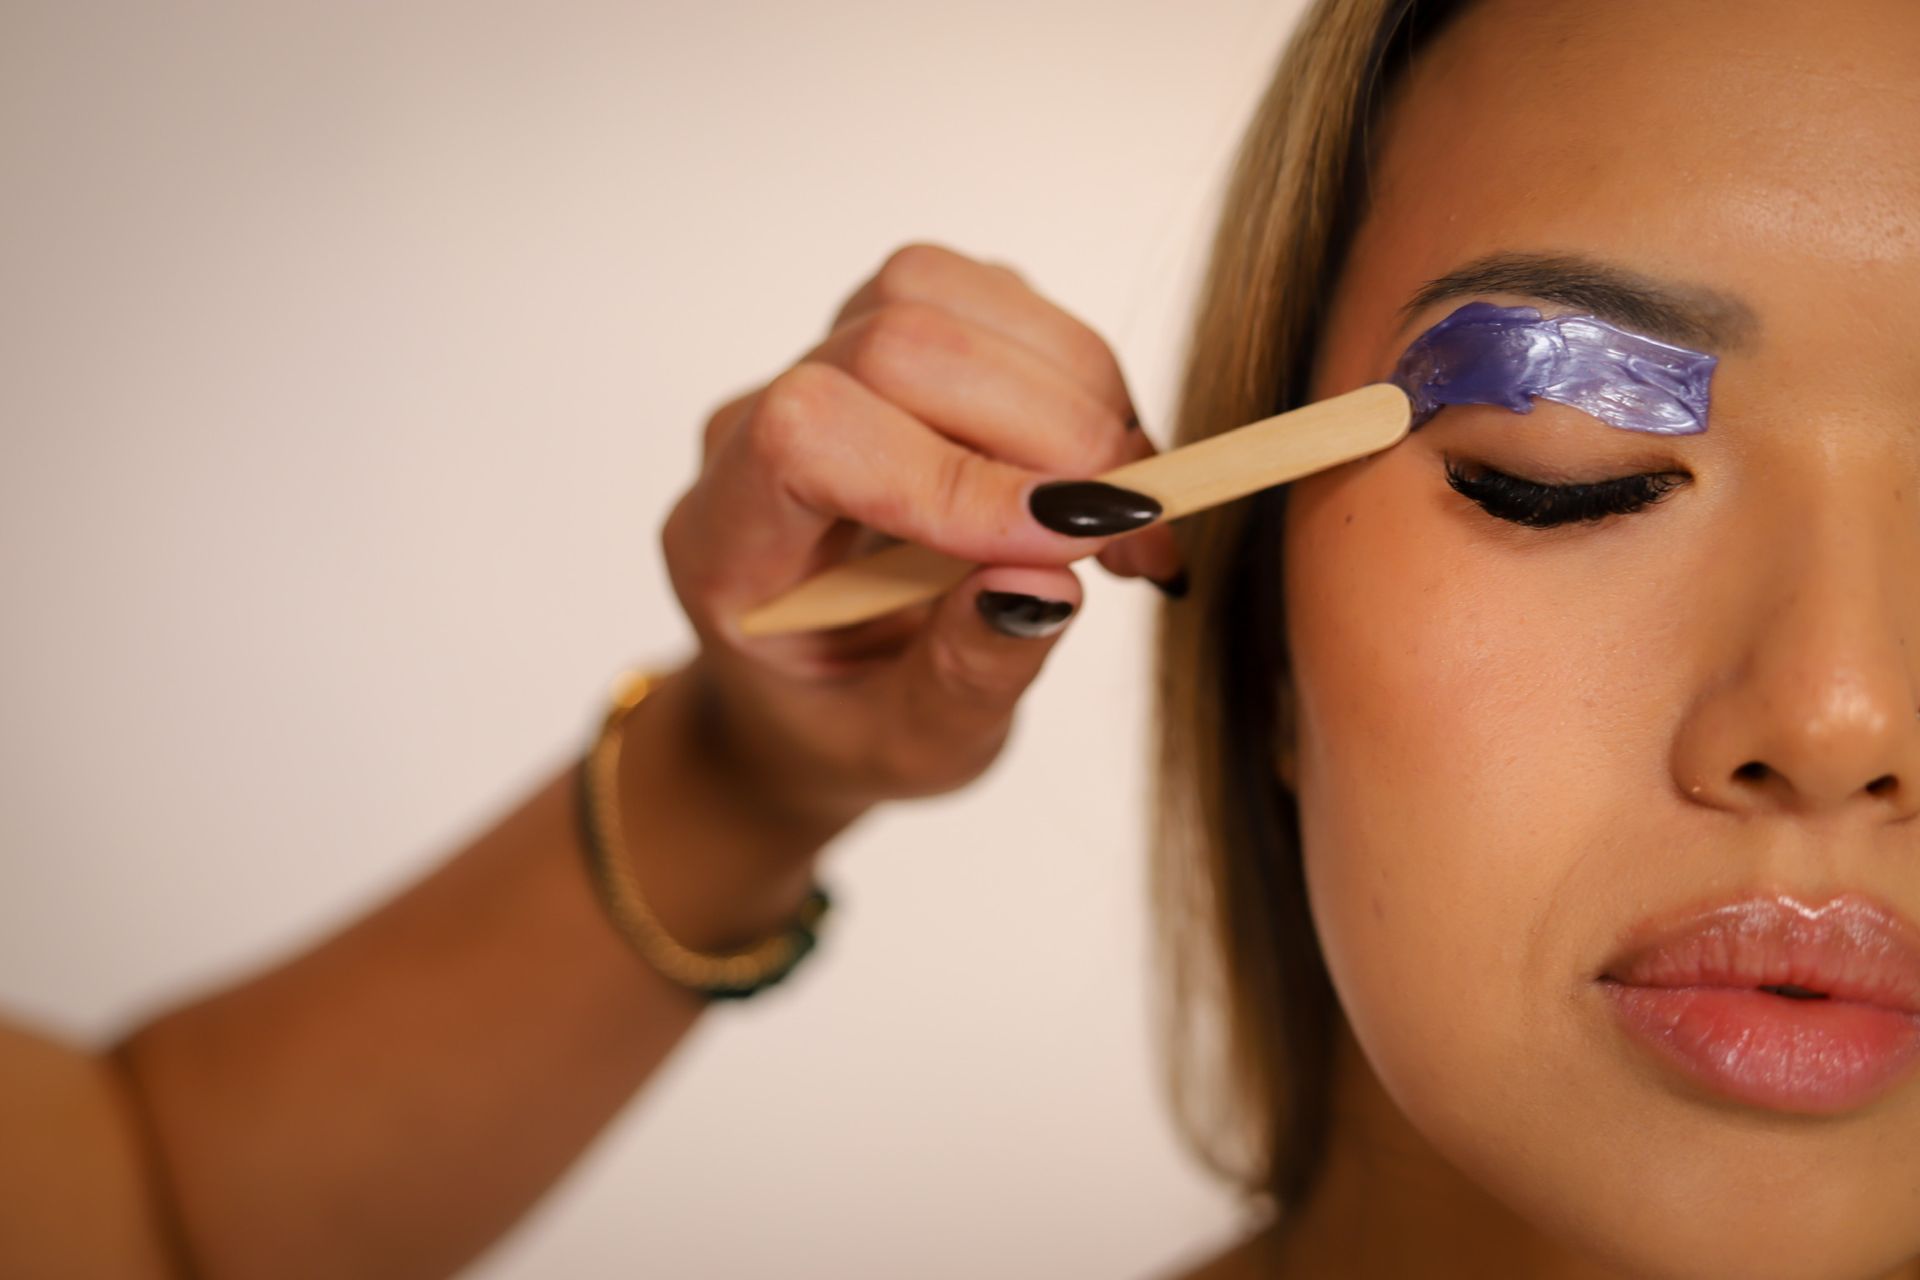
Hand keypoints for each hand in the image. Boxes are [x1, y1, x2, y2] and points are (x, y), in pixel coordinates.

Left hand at [660, 242, 1185, 833]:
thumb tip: (1050, 580)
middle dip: (1047, 426)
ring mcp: (823, 368)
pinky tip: (1102, 472)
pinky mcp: (899, 341)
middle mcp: (756, 430)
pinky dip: (1077, 375)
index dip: (954, 476)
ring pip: (946, 293)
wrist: (814, 694)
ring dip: (1073, 388)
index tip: (1074, 546)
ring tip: (1128, 507)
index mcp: (727, 542)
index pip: (810, 437)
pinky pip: (992, 301)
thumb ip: (971, 675)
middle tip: (1139, 531)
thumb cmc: (848, 725)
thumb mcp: (912, 748)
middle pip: (894, 341)